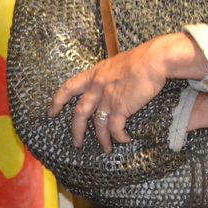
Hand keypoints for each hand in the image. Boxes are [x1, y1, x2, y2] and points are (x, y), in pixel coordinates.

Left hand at [49, 32, 204, 151]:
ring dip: (101, 140)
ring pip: (98, 125)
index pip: (69, 87)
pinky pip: (115, 129)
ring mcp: (108, 98)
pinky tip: (124, 140)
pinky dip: (119, 137)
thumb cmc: (142, 59)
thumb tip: (110, 85)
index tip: (52, 112)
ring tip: (106, 149)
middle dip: (77, 131)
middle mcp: (97, 86)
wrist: (155, 60)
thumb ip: (109, 76)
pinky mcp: (121, 108)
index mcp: (95, 74)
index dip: (58, 101)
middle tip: (76, 143)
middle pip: (80, 113)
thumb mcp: (117, 64)